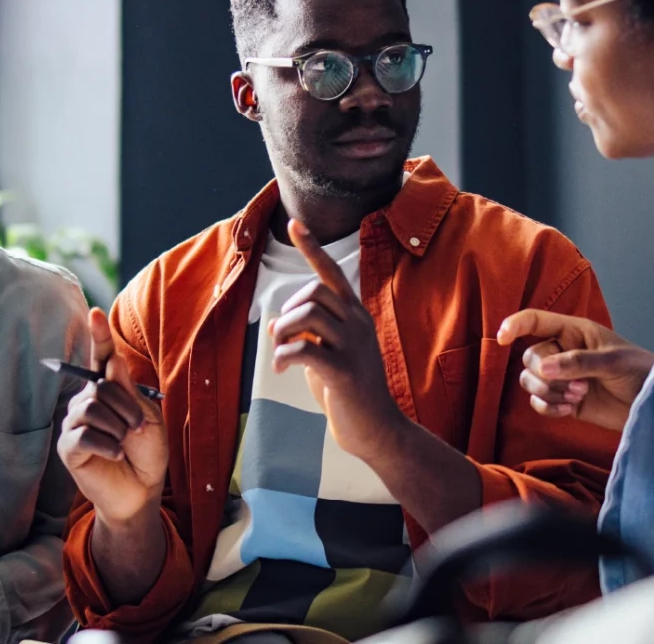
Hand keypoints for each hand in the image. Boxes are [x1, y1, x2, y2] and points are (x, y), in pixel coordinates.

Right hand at [57, 308, 167, 523]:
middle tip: (138, 428)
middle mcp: (87, 401)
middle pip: (101, 386)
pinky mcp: (68, 447)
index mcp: (108, 390)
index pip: (101, 358)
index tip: (95, 313)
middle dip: (127, 407)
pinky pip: (84, 435)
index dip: (98, 335)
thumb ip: (128, 390)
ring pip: (92, 408)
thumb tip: (112, 360)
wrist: (141, 489)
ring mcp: (74, 423)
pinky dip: (107, 445)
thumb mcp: (147, 416)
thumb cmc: (146, 451)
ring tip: (126, 443)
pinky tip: (117, 455)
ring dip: (118, 427)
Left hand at [270, 219, 405, 460]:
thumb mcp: (327, 355)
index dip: (313, 248)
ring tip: (281, 353)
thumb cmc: (349, 391)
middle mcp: (357, 324)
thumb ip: (307, 334)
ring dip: (283, 332)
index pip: (332, 273)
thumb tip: (276, 321)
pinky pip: (303, 350)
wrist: (378, 430)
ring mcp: (353, 346)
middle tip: (283, 336)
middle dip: (288, 309)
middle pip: (314, 291)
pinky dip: (283, 356)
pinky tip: (282, 369)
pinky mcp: (343, 371)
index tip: (295, 223)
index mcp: (355, 316)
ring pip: (307, 315)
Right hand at [497, 309, 653, 430]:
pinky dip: (548, 408)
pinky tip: (568, 411)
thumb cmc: (642, 372)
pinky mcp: (564, 401)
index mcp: (574, 332)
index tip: (502, 338)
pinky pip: (538, 403)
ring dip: (548, 392)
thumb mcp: (613, 362)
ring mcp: (562, 378)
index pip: (536, 321)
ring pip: (530, 381)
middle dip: (546, 375)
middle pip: (530, 357)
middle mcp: (562, 352)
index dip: (515, 325)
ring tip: (576, 397)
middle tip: (577, 386)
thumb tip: (542, 369)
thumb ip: (577, 362)